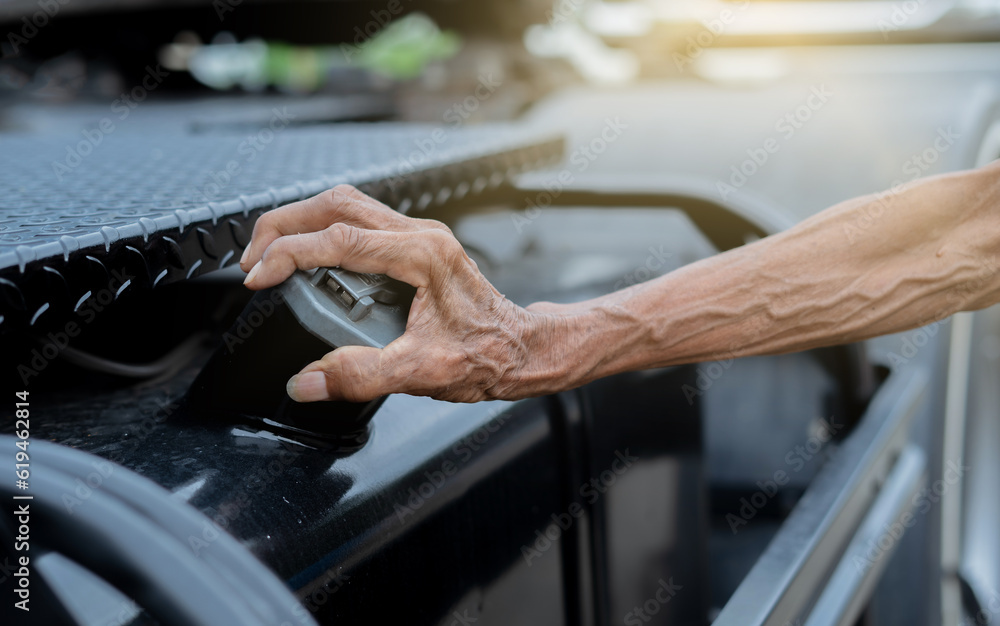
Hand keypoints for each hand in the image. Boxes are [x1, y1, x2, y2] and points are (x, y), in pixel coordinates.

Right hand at [239, 185, 572, 402]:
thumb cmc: (488, 355)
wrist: (523, 350)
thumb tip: (307, 382)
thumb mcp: (422, 373)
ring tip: (270, 254)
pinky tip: (309, 258)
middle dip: (284, 225)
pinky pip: (360, 221)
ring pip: (347, 205)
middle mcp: (421, 236)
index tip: (258, 276)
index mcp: (422, 256)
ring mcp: (419, 236)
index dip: (288, 254)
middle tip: (252, 259)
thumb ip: (361, 376)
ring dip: (302, 223)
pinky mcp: (416, 246)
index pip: (339, 239)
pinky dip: (323, 231)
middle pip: (337, 204)